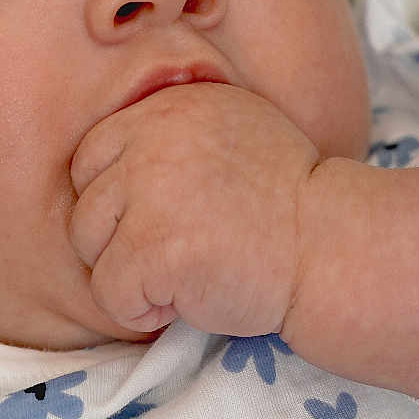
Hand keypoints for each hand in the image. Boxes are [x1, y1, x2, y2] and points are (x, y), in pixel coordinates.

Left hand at [69, 83, 320, 336]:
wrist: (334, 248)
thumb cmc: (291, 204)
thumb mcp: (233, 130)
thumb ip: (173, 136)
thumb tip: (115, 167)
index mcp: (168, 107)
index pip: (91, 156)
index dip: (116, 203)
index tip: (159, 224)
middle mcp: (151, 139)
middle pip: (84, 205)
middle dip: (118, 242)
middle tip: (177, 255)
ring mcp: (149, 193)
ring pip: (89, 249)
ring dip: (130, 276)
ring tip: (187, 274)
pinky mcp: (153, 248)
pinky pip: (109, 294)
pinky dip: (141, 312)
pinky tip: (189, 298)